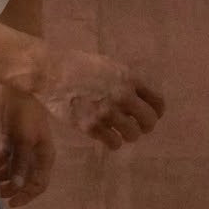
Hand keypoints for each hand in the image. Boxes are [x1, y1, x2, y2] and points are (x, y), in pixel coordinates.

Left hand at [0, 87, 54, 206]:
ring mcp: (23, 147)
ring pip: (13, 169)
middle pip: (25, 179)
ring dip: (1, 177)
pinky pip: (5, 157)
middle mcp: (35, 155)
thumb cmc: (25, 113)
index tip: (11, 203)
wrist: (17, 87)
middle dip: (11, 188)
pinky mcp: (11, 138)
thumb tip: (18, 187)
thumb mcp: (23, 139)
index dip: (26, 196)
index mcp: (44, 157)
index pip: (39, 184)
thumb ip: (21, 163)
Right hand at [41, 48, 164, 149]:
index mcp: (129, 78)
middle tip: (134, 125)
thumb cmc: (78, 65)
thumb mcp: (108, 65)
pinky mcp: (92, 127)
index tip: (150, 114)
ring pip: (133, 135)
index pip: (157, 102)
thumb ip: (125, 81)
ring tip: (118, 130)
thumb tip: (139, 97)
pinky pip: (114, 143)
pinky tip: (105, 135)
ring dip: (127, 134)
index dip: (156, 111)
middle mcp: (122, 97)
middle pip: (149, 121)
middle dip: (144, 125)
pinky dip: (112, 141)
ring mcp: (107, 113)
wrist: (50, 72)